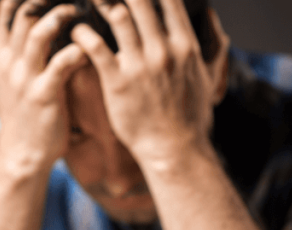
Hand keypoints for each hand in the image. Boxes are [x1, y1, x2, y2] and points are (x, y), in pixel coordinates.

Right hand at [0, 0, 87, 173]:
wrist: (21, 154)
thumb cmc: (20, 116)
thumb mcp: (3, 81)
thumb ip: (8, 53)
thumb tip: (16, 28)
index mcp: (0, 55)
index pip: (8, 11)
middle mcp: (9, 62)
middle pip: (24, 14)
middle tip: (71, 0)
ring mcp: (25, 78)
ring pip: (38, 33)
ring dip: (60, 17)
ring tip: (77, 12)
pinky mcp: (43, 95)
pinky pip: (61, 63)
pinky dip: (77, 51)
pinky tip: (88, 49)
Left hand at [70, 0, 229, 166]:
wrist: (175, 151)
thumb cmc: (191, 118)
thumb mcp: (207, 77)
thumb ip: (211, 46)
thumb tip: (214, 20)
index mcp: (185, 46)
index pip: (169, 0)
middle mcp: (164, 50)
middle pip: (140, 1)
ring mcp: (140, 65)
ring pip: (118, 16)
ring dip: (101, 2)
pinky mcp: (118, 81)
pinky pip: (96, 47)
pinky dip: (83, 33)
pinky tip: (77, 32)